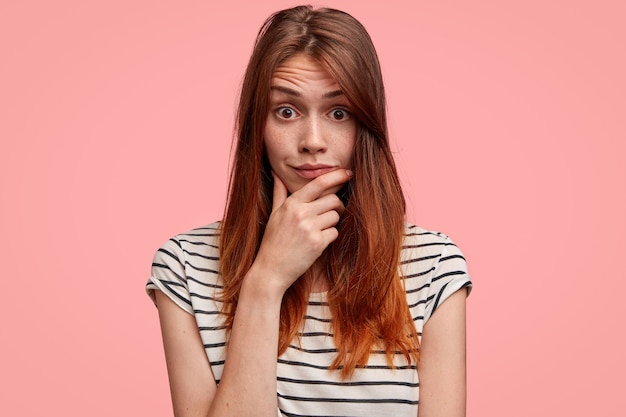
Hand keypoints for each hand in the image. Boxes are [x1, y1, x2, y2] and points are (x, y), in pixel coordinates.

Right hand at [250, 169, 352, 293]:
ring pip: (336, 216)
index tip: (348, 173)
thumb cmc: (273, 241)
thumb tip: (276, 173)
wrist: (271, 269)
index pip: (319, 183)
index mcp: (292, 203)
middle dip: (336, 206)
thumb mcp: (274, 214)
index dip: (337, 176)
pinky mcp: (317, 243)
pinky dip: (330, 237)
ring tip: (319, 230)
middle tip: (332, 213)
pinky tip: (318, 242)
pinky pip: (334, 232)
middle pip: (333, 199)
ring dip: (332, 222)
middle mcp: (301, 213)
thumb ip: (279, 192)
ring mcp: (310, 228)